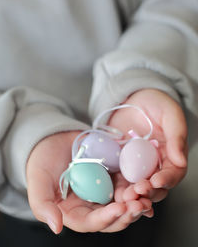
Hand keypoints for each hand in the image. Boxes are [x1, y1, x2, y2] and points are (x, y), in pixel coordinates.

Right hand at [27, 131, 151, 233]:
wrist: (54, 139)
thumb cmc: (42, 161)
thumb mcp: (38, 182)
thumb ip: (43, 206)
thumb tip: (56, 228)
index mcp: (74, 211)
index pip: (91, 222)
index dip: (106, 219)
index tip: (119, 209)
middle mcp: (91, 204)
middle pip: (112, 217)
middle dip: (128, 214)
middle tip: (140, 205)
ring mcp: (103, 189)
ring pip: (124, 202)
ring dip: (137, 200)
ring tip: (147, 194)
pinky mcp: (112, 175)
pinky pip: (127, 182)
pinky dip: (137, 184)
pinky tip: (146, 180)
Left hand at [108, 89, 187, 204]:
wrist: (132, 98)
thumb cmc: (155, 103)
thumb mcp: (170, 115)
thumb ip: (176, 136)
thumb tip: (181, 160)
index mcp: (171, 155)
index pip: (173, 173)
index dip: (167, 179)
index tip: (157, 181)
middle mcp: (155, 164)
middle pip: (155, 185)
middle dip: (148, 191)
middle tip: (138, 191)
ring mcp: (137, 166)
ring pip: (137, 186)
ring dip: (132, 194)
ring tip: (124, 197)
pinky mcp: (121, 164)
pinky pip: (120, 178)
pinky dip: (117, 188)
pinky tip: (114, 192)